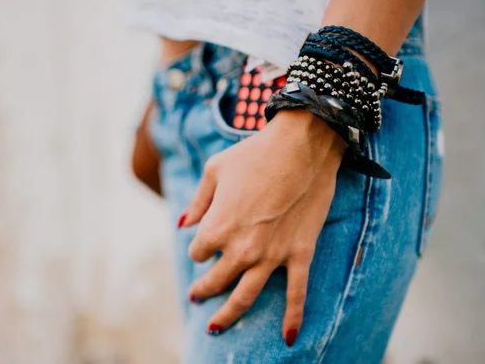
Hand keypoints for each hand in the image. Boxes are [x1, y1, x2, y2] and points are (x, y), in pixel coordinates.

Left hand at [180, 110, 345, 345]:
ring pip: (246, 296)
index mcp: (217, 227)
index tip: (204, 243)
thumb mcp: (214, 170)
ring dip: (229, 315)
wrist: (300, 145)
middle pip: (216, 279)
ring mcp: (272, 255)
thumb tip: (183, 224)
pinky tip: (289, 338)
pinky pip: (296, 294)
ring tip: (214, 327)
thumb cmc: (254, 153)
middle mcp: (241, 248)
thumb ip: (198, 202)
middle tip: (198, 296)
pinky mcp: (299, 254)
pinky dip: (293, 318)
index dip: (199, 248)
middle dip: (204, 289)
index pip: (199, 251)